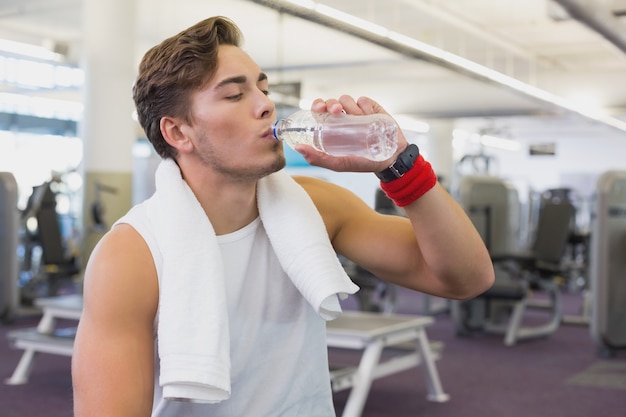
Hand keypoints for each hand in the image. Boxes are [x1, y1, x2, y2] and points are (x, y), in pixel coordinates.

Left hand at [294, 95, 408, 171]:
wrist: (391, 159)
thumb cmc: (364, 163)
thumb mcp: (339, 164)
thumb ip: (318, 158)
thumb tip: (299, 149)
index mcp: (332, 128)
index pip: (320, 111)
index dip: (317, 105)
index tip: (319, 108)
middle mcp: (343, 118)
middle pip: (332, 102)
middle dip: (332, 103)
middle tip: (335, 110)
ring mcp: (357, 112)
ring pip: (347, 99)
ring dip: (350, 107)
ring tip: (359, 121)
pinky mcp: (371, 108)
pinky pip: (363, 100)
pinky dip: (364, 107)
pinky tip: (370, 117)